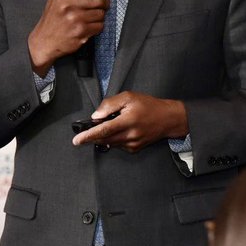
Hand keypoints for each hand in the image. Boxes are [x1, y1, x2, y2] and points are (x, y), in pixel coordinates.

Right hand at [28, 0, 107, 75]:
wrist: (45, 42)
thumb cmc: (51, 20)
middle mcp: (70, 6)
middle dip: (104, 1)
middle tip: (102, 3)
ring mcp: (76, 20)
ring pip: (101, 13)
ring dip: (100, 15)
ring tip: (91, 17)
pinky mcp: (82, 33)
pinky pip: (100, 26)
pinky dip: (97, 26)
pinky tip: (88, 26)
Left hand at [70, 92, 187, 152]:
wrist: (168, 119)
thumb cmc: (149, 106)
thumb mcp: (129, 97)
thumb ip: (110, 104)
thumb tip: (96, 115)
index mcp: (128, 121)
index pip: (103, 130)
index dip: (88, 135)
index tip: (77, 140)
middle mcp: (130, 135)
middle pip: (104, 139)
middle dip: (91, 137)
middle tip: (82, 134)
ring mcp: (133, 144)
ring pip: (110, 143)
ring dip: (102, 137)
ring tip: (106, 126)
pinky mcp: (135, 149)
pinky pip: (118, 146)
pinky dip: (112, 139)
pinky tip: (118, 131)